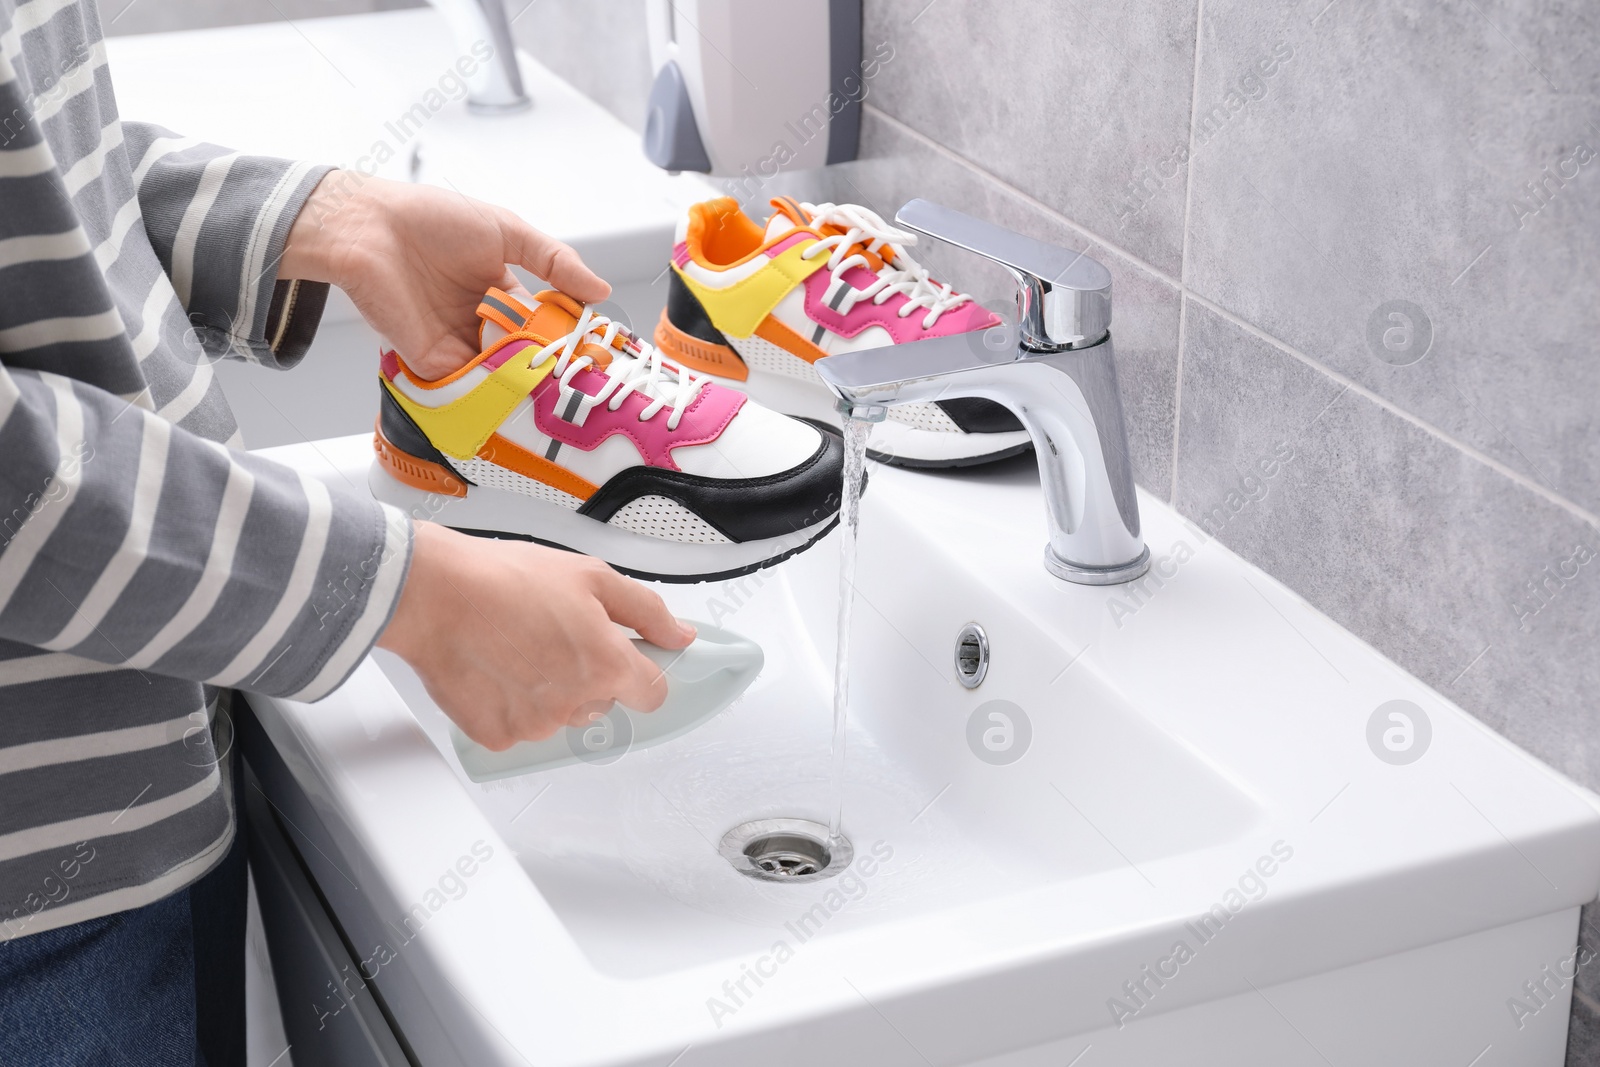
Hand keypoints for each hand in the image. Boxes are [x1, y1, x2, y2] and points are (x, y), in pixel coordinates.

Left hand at [280, 171, 609, 380]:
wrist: (368, 228)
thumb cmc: (431, 219)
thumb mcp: (506, 231)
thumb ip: (554, 260)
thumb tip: (601, 291)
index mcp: (499, 290)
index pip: (541, 322)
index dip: (565, 336)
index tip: (592, 350)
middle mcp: (479, 320)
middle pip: (522, 355)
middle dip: (547, 367)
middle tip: (579, 380)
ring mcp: (455, 343)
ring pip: (499, 374)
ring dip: (523, 382)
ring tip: (553, 389)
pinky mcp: (429, 361)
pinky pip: (466, 386)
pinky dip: (490, 392)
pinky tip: (516, 392)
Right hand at [377, 524, 695, 750]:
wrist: (433, 593)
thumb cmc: (505, 579)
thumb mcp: (591, 576)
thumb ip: (646, 610)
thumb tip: (681, 635)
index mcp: (608, 664)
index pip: (653, 693)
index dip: (642, 673)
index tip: (628, 660)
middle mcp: (577, 702)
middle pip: (603, 704)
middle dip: (588, 676)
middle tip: (554, 637)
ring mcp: (536, 725)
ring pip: (561, 716)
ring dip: (549, 691)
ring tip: (517, 646)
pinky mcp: (499, 737)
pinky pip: (519, 728)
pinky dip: (510, 704)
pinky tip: (495, 668)